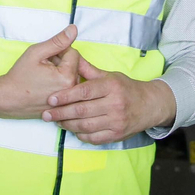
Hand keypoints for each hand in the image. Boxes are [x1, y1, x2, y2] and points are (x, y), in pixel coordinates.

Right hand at [0, 26, 80, 118]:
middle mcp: (72, 91)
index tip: (46, 56)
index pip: (74, 53)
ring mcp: (69, 101)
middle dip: (62, 61)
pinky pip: (69, 88)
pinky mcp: (64, 106)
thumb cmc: (20, 76)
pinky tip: (47, 85)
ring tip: (44, 76)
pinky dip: (61, 83)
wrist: (8, 99)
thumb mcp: (36, 53)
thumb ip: (57, 41)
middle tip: (44, 66)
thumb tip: (74, 29)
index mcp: (67, 77)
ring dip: (62, 71)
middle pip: (75, 65)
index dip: (60, 50)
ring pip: (73, 76)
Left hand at [41, 53, 174, 144]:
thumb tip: (70, 57)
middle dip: (61, 113)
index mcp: (111, 86)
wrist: (149, 105)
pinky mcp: (117, 135)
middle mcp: (115, 104)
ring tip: (56, 121)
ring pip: (86, 126)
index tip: (51, 99)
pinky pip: (93, 138)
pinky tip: (72, 129)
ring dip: (68, 125)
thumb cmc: (125, 88)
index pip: (84, 92)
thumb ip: (88, 70)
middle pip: (82, 111)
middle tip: (46, 114)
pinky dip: (80, 135)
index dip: (65, 96)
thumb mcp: (109, 76)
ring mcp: (116, 122)